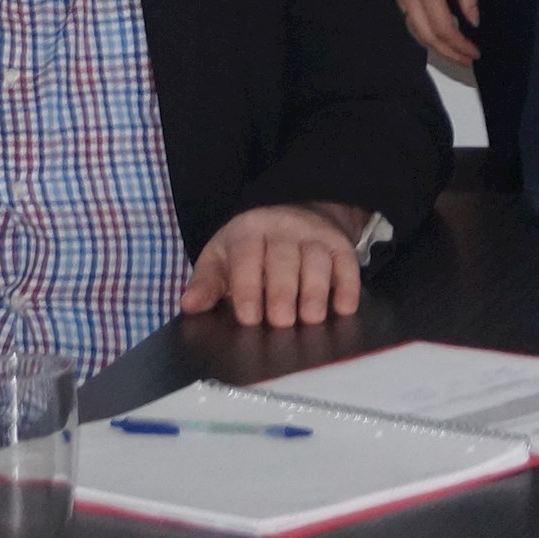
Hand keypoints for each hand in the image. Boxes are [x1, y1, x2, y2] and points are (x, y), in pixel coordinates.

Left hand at [181, 203, 371, 326]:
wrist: (293, 214)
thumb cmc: (249, 248)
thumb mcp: (221, 257)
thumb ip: (207, 283)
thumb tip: (190, 306)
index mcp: (248, 231)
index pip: (248, 256)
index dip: (248, 287)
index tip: (249, 318)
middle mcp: (283, 228)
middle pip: (284, 259)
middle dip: (283, 292)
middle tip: (281, 323)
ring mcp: (314, 234)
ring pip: (317, 260)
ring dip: (316, 290)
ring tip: (312, 319)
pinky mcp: (339, 243)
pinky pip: (347, 262)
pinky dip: (348, 285)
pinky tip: (344, 308)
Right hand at [381, 0, 478, 65]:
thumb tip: (473, 19)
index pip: (443, 28)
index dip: (459, 45)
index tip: (475, 53)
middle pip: (423, 33)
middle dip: (445, 51)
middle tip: (467, 59)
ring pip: (412, 24)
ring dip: (433, 39)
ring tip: (455, 47)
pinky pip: (406, 10)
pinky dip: (422, 23)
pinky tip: (437, 24)